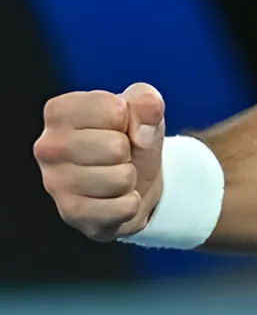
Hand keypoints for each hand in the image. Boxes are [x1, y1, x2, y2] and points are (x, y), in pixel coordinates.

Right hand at [34, 83, 166, 241]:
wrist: (131, 183)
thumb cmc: (130, 139)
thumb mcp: (143, 113)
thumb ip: (147, 101)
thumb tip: (149, 109)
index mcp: (60, 111)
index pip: (115, 110)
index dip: (130, 119)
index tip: (118, 127)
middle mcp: (48, 146)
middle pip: (116, 147)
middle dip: (129, 151)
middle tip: (118, 155)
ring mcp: (55, 183)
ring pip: (121, 178)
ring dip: (129, 177)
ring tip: (114, 173)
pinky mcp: (71, 213)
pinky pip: (123, 207)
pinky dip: (130, 203)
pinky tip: (114, 196)